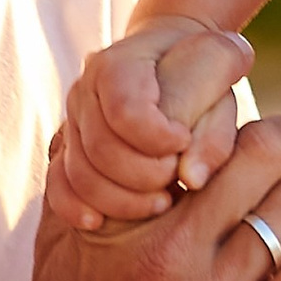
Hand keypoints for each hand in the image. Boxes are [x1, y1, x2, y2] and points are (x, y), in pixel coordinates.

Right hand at [49, 18, 254, 230]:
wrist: (175, 58)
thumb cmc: (204, 70)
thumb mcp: (221, 79)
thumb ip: (215, 126)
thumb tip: (192, 179)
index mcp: (118, 65)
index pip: (125, 111)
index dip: (157, 137)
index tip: (184, 141)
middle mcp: (85, 91)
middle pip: (101, 150)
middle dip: (144, 176)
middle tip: (178, 181)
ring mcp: (73, 122)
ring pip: (80, 174)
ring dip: (121, 200)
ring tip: (164, 201)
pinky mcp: (68, 149)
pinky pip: (58, 186)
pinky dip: (76, 208)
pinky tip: (100, 222)